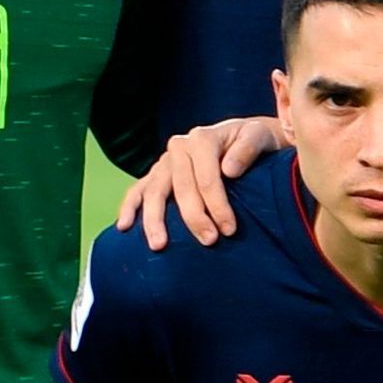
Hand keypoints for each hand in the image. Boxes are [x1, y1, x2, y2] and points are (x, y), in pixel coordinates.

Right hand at [119, 117, 276, 245]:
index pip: (207, 178)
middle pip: (181, 187)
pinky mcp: (157, 173)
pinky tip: (124, 227)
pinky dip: (129, 208)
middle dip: (194, 217)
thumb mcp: (258, 137)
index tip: (229, 229)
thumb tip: (228, 170)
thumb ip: (246, 150)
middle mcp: (179, 147)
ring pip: (154, 191)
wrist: (244, 138)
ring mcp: (165, 161)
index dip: (217, 205)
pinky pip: (138, 190)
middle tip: (209, 241)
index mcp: (201, 138)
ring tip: (158, 245)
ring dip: (154, 220)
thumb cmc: (254, 141)